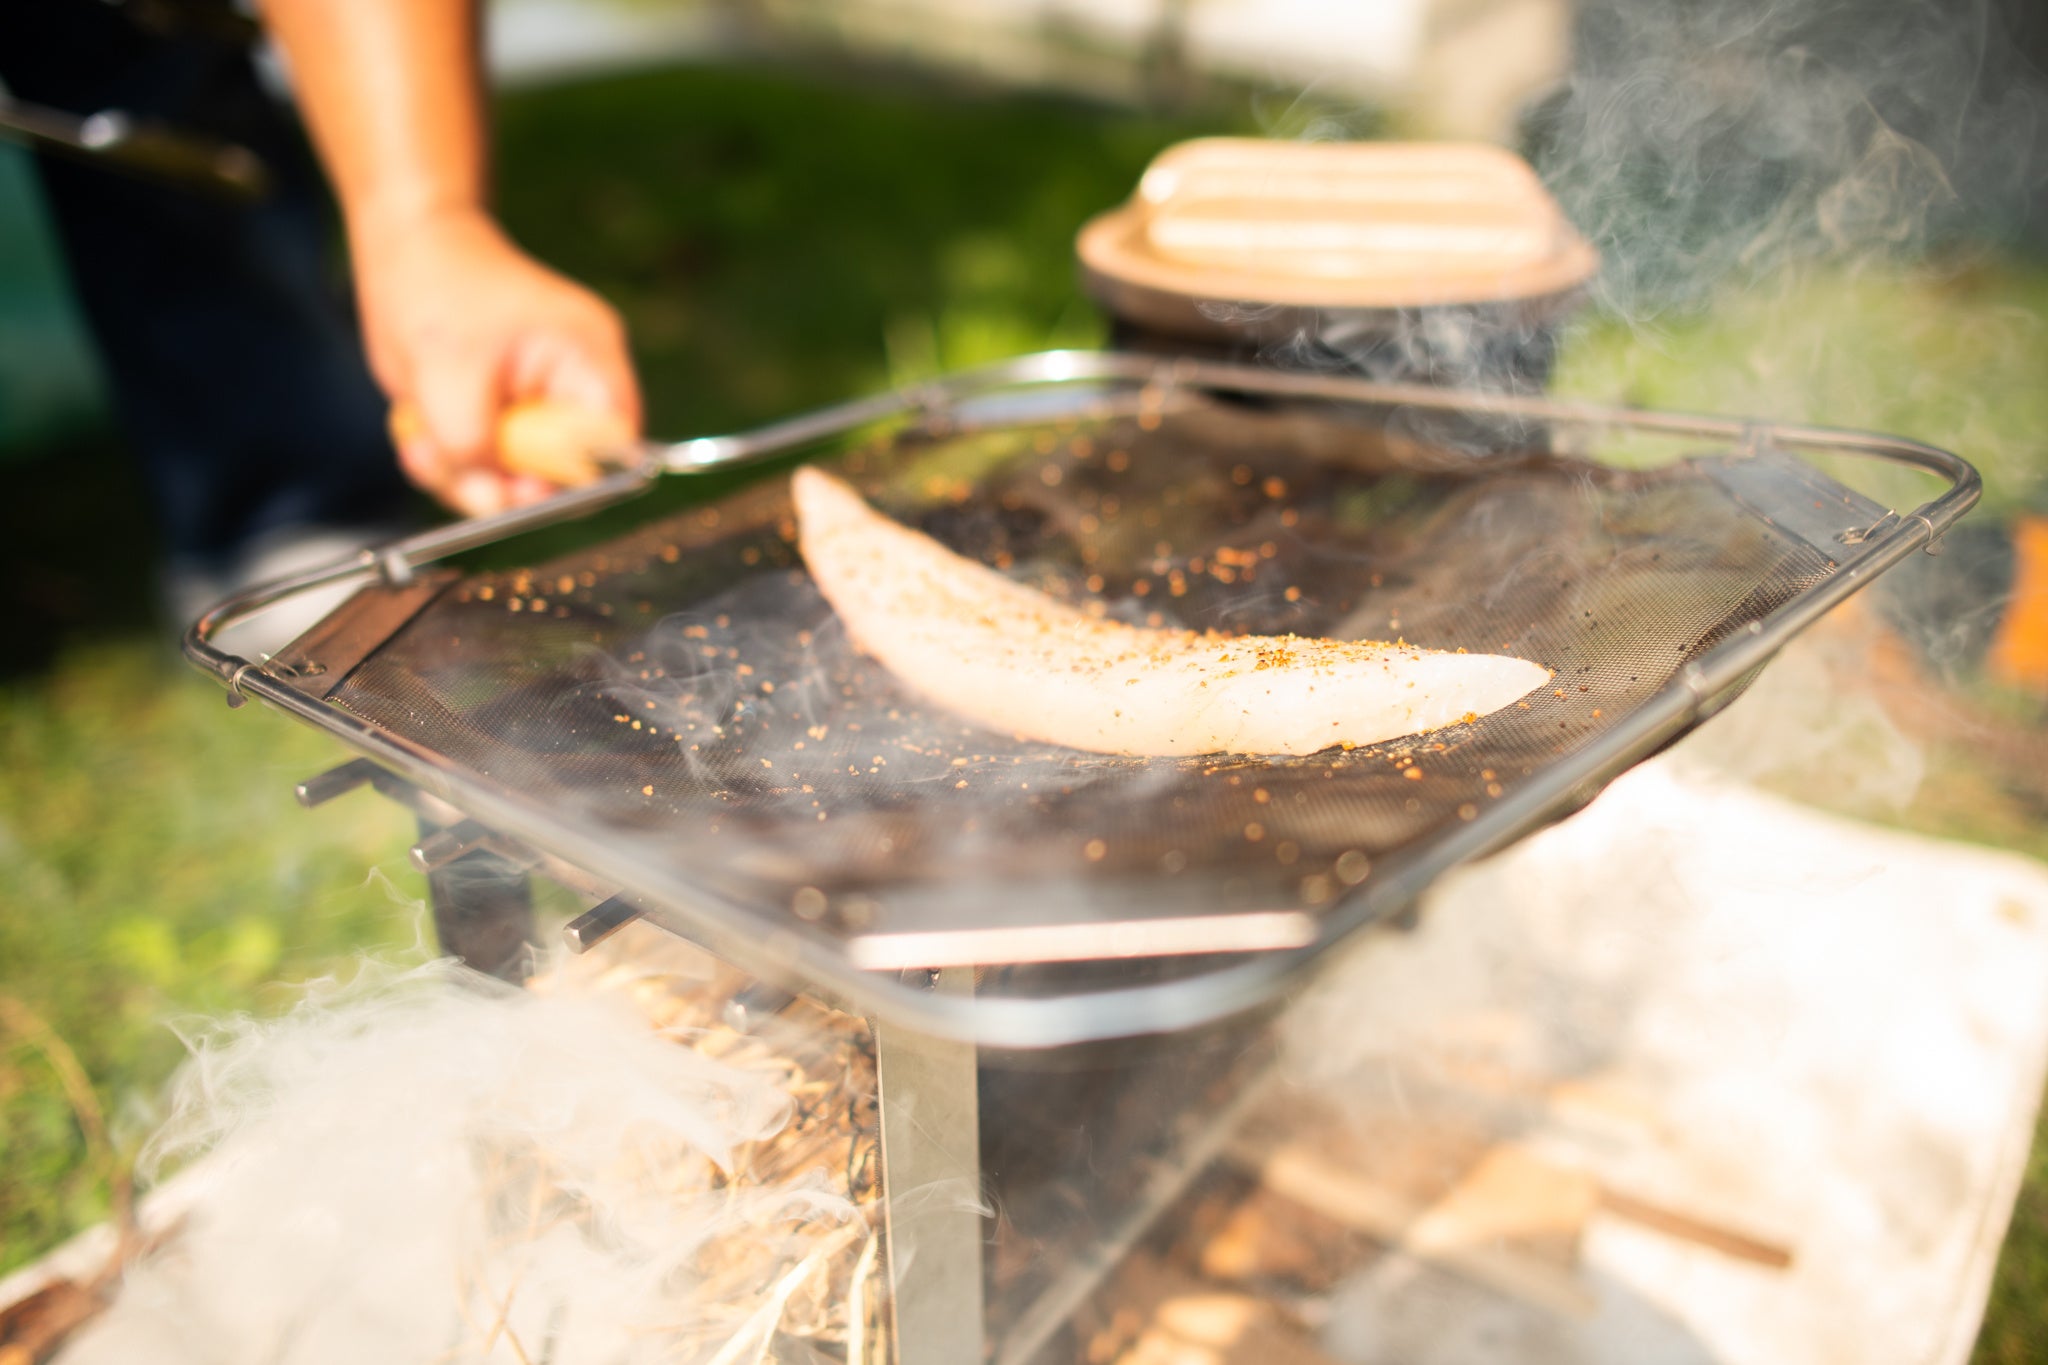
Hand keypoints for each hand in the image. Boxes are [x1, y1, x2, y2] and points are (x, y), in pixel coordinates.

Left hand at [352, 208, 640, 516]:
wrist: (405, 246)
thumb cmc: (435, 284)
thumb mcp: (444, 370)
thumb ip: (470, 443)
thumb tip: (490, 500)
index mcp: (588, 361)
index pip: (617, 442)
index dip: (578, 477)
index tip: (521, 486)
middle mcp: (572, 389)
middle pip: (566, 475)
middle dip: (504, 485)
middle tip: (456, 474)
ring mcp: (535, 407)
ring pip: (516, 481)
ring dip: (463, 476)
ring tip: (422, 441)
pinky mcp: (500, 418)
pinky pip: (484, 468)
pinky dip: (448, 464)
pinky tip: (418, 434)